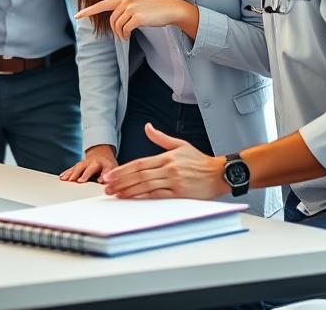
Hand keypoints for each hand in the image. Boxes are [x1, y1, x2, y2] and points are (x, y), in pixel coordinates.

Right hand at [59, 145, 117, 183]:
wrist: (101, 153)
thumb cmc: (107, 164)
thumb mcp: (113, 169)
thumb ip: (110, 177)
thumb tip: (106, 184)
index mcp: (106, 164)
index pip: (106, 169)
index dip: (104, 175)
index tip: (100, 180)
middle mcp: (95, 162)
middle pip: (89, 168)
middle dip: (84, 174)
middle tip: (80, 181)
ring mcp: (86, 162)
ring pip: (79, 167)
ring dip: (73, 174)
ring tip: (67, 180)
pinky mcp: (79, 165)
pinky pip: (72, 169)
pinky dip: (67, 173)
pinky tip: (63, 177)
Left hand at [74, 0, 193, 39]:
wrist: (170, 8)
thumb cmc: (153, 2)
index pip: (102, 4)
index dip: (89, 11)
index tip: (77, 16)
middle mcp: (127, 0)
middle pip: (112, 19)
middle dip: (114, 30)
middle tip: (121, 36)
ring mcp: (132, 8)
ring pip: (118, 26)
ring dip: (120, 34)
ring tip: (126, 36)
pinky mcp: (138, 17)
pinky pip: (126, 29)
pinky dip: (126, 35)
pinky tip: (129, 36)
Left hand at [102, 123, 228, 198]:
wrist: (219, 173)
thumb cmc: (200, 161)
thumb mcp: (180, 145)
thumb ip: (161, 138)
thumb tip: (147, 126)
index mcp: (166, 157)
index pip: (139, 163)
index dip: (123, 169)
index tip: (110, 174)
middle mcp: (168, 169)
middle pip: (139, 175)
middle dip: (121, 181)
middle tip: (107, 186)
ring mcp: (174, 182)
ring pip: (146, 186)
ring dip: (129, 191)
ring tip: (116, 194)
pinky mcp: (180, 194)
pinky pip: (158, 196)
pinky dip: (144, 198)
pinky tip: (134, 199)